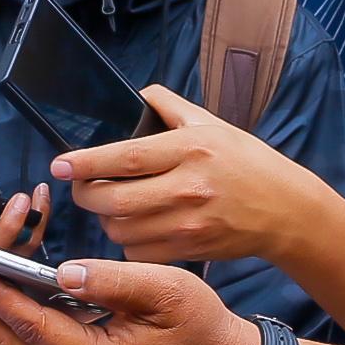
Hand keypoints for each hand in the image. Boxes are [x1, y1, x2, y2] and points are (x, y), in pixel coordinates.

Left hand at [54, 88, 311, 265]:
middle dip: (85, 195)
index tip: (59, 164)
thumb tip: (140, 93)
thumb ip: (172, 107)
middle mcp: (187, 187)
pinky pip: (138, 252)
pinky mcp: (190, 249)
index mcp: (189, 149)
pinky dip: (126, 241)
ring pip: (121, 229)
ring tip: (111, 206)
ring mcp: (188, 223)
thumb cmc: (248, 163)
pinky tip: (135, 227)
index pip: (125, 157)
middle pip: (113, 200)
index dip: (86, 162)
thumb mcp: (213, 125)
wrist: (286, 210)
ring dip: (105, 219)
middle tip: (81, 187)